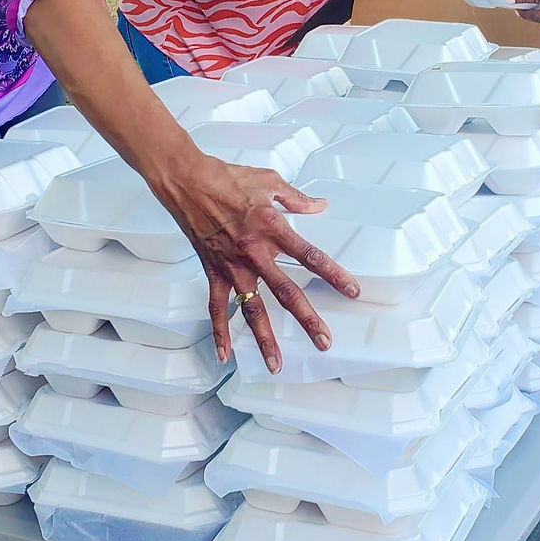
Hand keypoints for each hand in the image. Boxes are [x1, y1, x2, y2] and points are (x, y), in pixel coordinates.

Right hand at [154, 152, 359, 372]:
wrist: (187, 182)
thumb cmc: (228, 177)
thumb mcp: (269, 180)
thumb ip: (297, 198)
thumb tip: (320, 205)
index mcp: (272, 228)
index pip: (309, 256)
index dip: (333, 274)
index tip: (352, 290)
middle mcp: (254, 252)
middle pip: (286, 291)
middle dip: (307, 319)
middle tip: (323, 341)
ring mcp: (232, 266)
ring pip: (251, 308)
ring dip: (264, 337)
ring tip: (276, 362)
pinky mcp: (212, 271)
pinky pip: (215, 306)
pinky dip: (219, 330)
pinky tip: (224, 353)